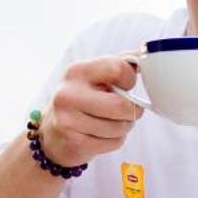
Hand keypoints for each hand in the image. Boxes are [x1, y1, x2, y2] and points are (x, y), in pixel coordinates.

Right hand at [37, 51, 144, 168]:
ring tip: (110, 123)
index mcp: (77, 72)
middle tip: (127, 110)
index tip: (125, 85)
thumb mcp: (93, 76)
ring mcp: (69, 120)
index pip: (118, 68)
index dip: (129, 79)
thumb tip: (146, 53)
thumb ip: (119, 63)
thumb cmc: (81, 101)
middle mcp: (68, 94)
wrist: (51, 135)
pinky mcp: (75, 143)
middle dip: (132, 110)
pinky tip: (101, 135)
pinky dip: (114, 140)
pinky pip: (114, 143)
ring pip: (120, 127)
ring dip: (123, 127)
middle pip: (122, 105)